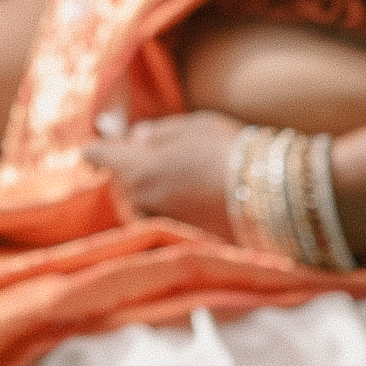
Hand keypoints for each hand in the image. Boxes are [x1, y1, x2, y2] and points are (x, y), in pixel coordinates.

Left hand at [94, 102, 242, 234]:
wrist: (268, 195)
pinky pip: (157, 222)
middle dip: (129, 170)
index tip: (107, 145)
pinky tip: (185, 202)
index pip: (97, 155)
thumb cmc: (228, 151)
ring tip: (173, 181)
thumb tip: (134, 137)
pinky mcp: (178, 239)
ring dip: (146, 193)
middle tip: (153, 159)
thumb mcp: (190, 126)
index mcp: (136, 167)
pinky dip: (164, 211)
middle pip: (119, 183)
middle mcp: (140, 198)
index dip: (101, 147)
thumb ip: (156, 132)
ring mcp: (158, 223)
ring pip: (136, 205)